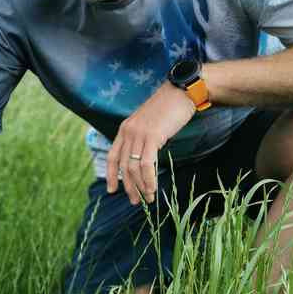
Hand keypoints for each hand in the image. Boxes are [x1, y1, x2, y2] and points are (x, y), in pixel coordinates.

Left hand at [106, 82, 195, 204]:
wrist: (182, 93)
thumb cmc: (169, 109)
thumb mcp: (149, 124)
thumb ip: (142, 139)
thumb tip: (143, 160)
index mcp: (124, 129)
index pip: (112, 157)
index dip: (110, 175)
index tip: (112, 190)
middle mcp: (128, 132)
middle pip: (122, 166)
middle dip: (128, 186)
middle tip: (135, 201)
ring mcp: (138, 134)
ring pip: (133, 168)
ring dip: (140, 186)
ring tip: (148, 199)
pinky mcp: (152, 137)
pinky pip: (146, 164)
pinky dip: (148, 179)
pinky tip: (152, 188)